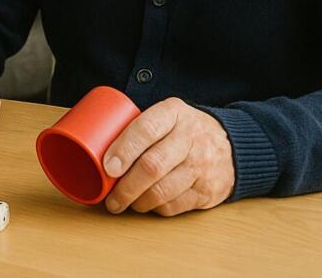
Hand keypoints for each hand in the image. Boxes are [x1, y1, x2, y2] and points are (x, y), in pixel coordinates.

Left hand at [102, 97, 233, 216]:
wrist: (231, 145)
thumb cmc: (183, 131)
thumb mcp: (165, 115)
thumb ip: (136, 127)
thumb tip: (90, 149)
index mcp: (173, 113)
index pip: (146, 130)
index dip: (123, 150)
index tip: (106, 167)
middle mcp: (190, 138)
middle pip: (152, 166)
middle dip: (125, 187)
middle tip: (110, 198)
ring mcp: (202, 165)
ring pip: (162, 191)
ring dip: (137, 202)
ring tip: (123, 203)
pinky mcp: (207, 191)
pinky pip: (174, 206)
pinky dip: (155, 209)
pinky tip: (146, 204)